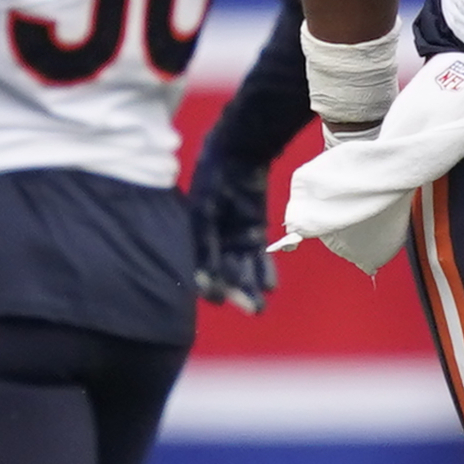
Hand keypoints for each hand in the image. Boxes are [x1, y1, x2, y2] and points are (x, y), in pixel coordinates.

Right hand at [187, 149, 277, 314]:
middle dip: (236, 292)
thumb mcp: (204, 214)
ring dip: (251, 287)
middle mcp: (214, 242)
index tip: (218, 299)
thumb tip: (205, 279)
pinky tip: (269, 286)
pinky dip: (264, 270)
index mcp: (194, 237)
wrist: (238, 154)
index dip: (208, 285)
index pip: (200, 269)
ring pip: (243, 268)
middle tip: (250, 309)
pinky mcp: (255, 232)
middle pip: (224, 273)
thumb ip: (206, 246)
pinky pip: (260, 256)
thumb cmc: (213, 181)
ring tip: (260, 306)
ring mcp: (235, 238)